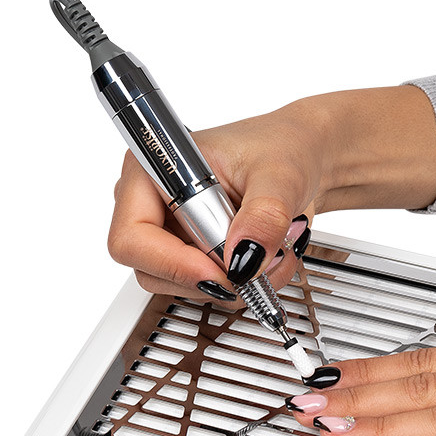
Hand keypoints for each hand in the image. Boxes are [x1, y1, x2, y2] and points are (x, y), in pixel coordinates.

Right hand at [107, 104, 323, 301]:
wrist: (304, 158)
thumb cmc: (282, 147)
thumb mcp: (280, 177)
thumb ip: (264, 217)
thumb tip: (242, 259)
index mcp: (155, 170)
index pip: (131, 238)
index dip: (173, 264)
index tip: (221, 272)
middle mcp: (156, 205)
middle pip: (155, 272)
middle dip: (213, 277)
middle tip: (257, 263)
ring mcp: (175, 234)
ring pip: (186, 287)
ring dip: (237, 282)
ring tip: (274, 251)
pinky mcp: (197, 254)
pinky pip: (211, 289)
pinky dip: (246, 283)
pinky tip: (269, 257)